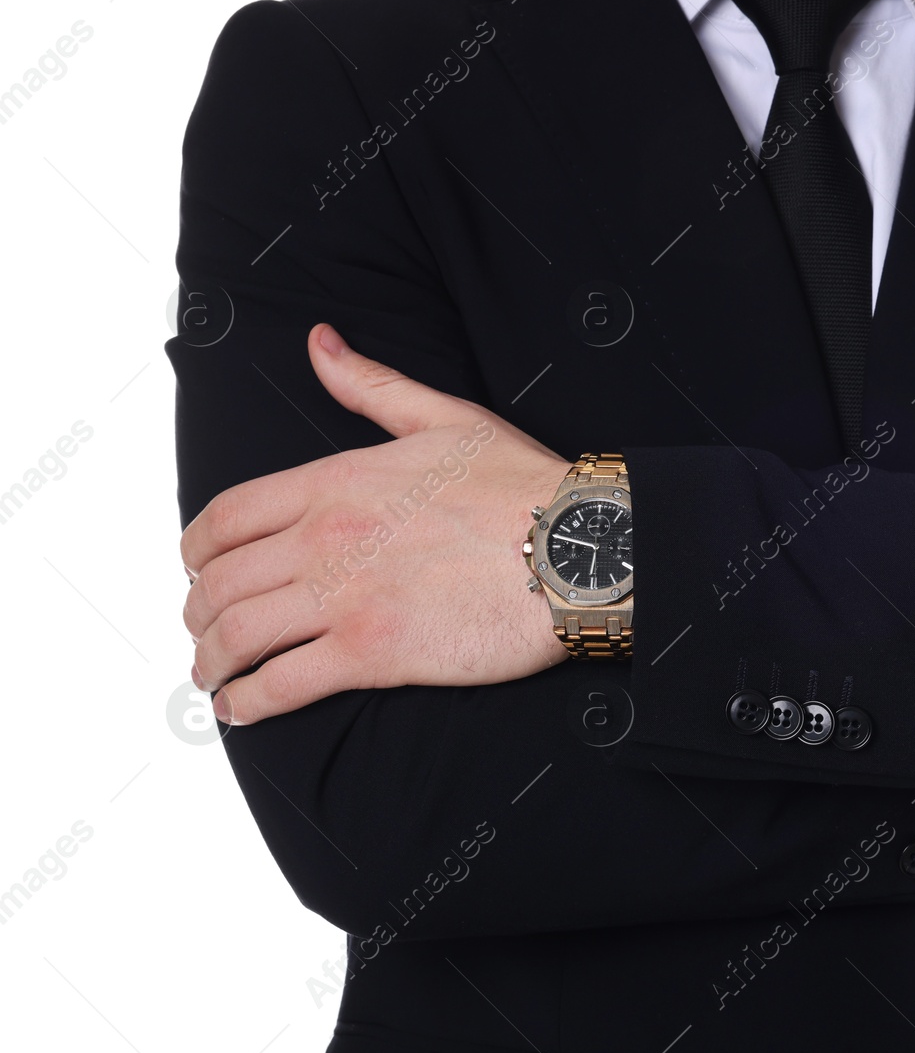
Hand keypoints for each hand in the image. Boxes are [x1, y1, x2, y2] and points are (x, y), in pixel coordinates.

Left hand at [180, 324, 572, 725]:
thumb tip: (319, 343)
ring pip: (237, 635)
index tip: (198, 570)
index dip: (196, 551)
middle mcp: (325, 538)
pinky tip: (242, 709)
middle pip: (219, 582)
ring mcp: (345, 598)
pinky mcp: (374, 654)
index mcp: (335, 481)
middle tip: (206, 632)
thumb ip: (371, 385)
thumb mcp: (444, 417)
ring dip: (212, 661)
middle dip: (198, 612)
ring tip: (216, 678)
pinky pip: (283, 684)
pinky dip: (247, 703)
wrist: (580, 545)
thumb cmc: (523, 485)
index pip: (226, 517)